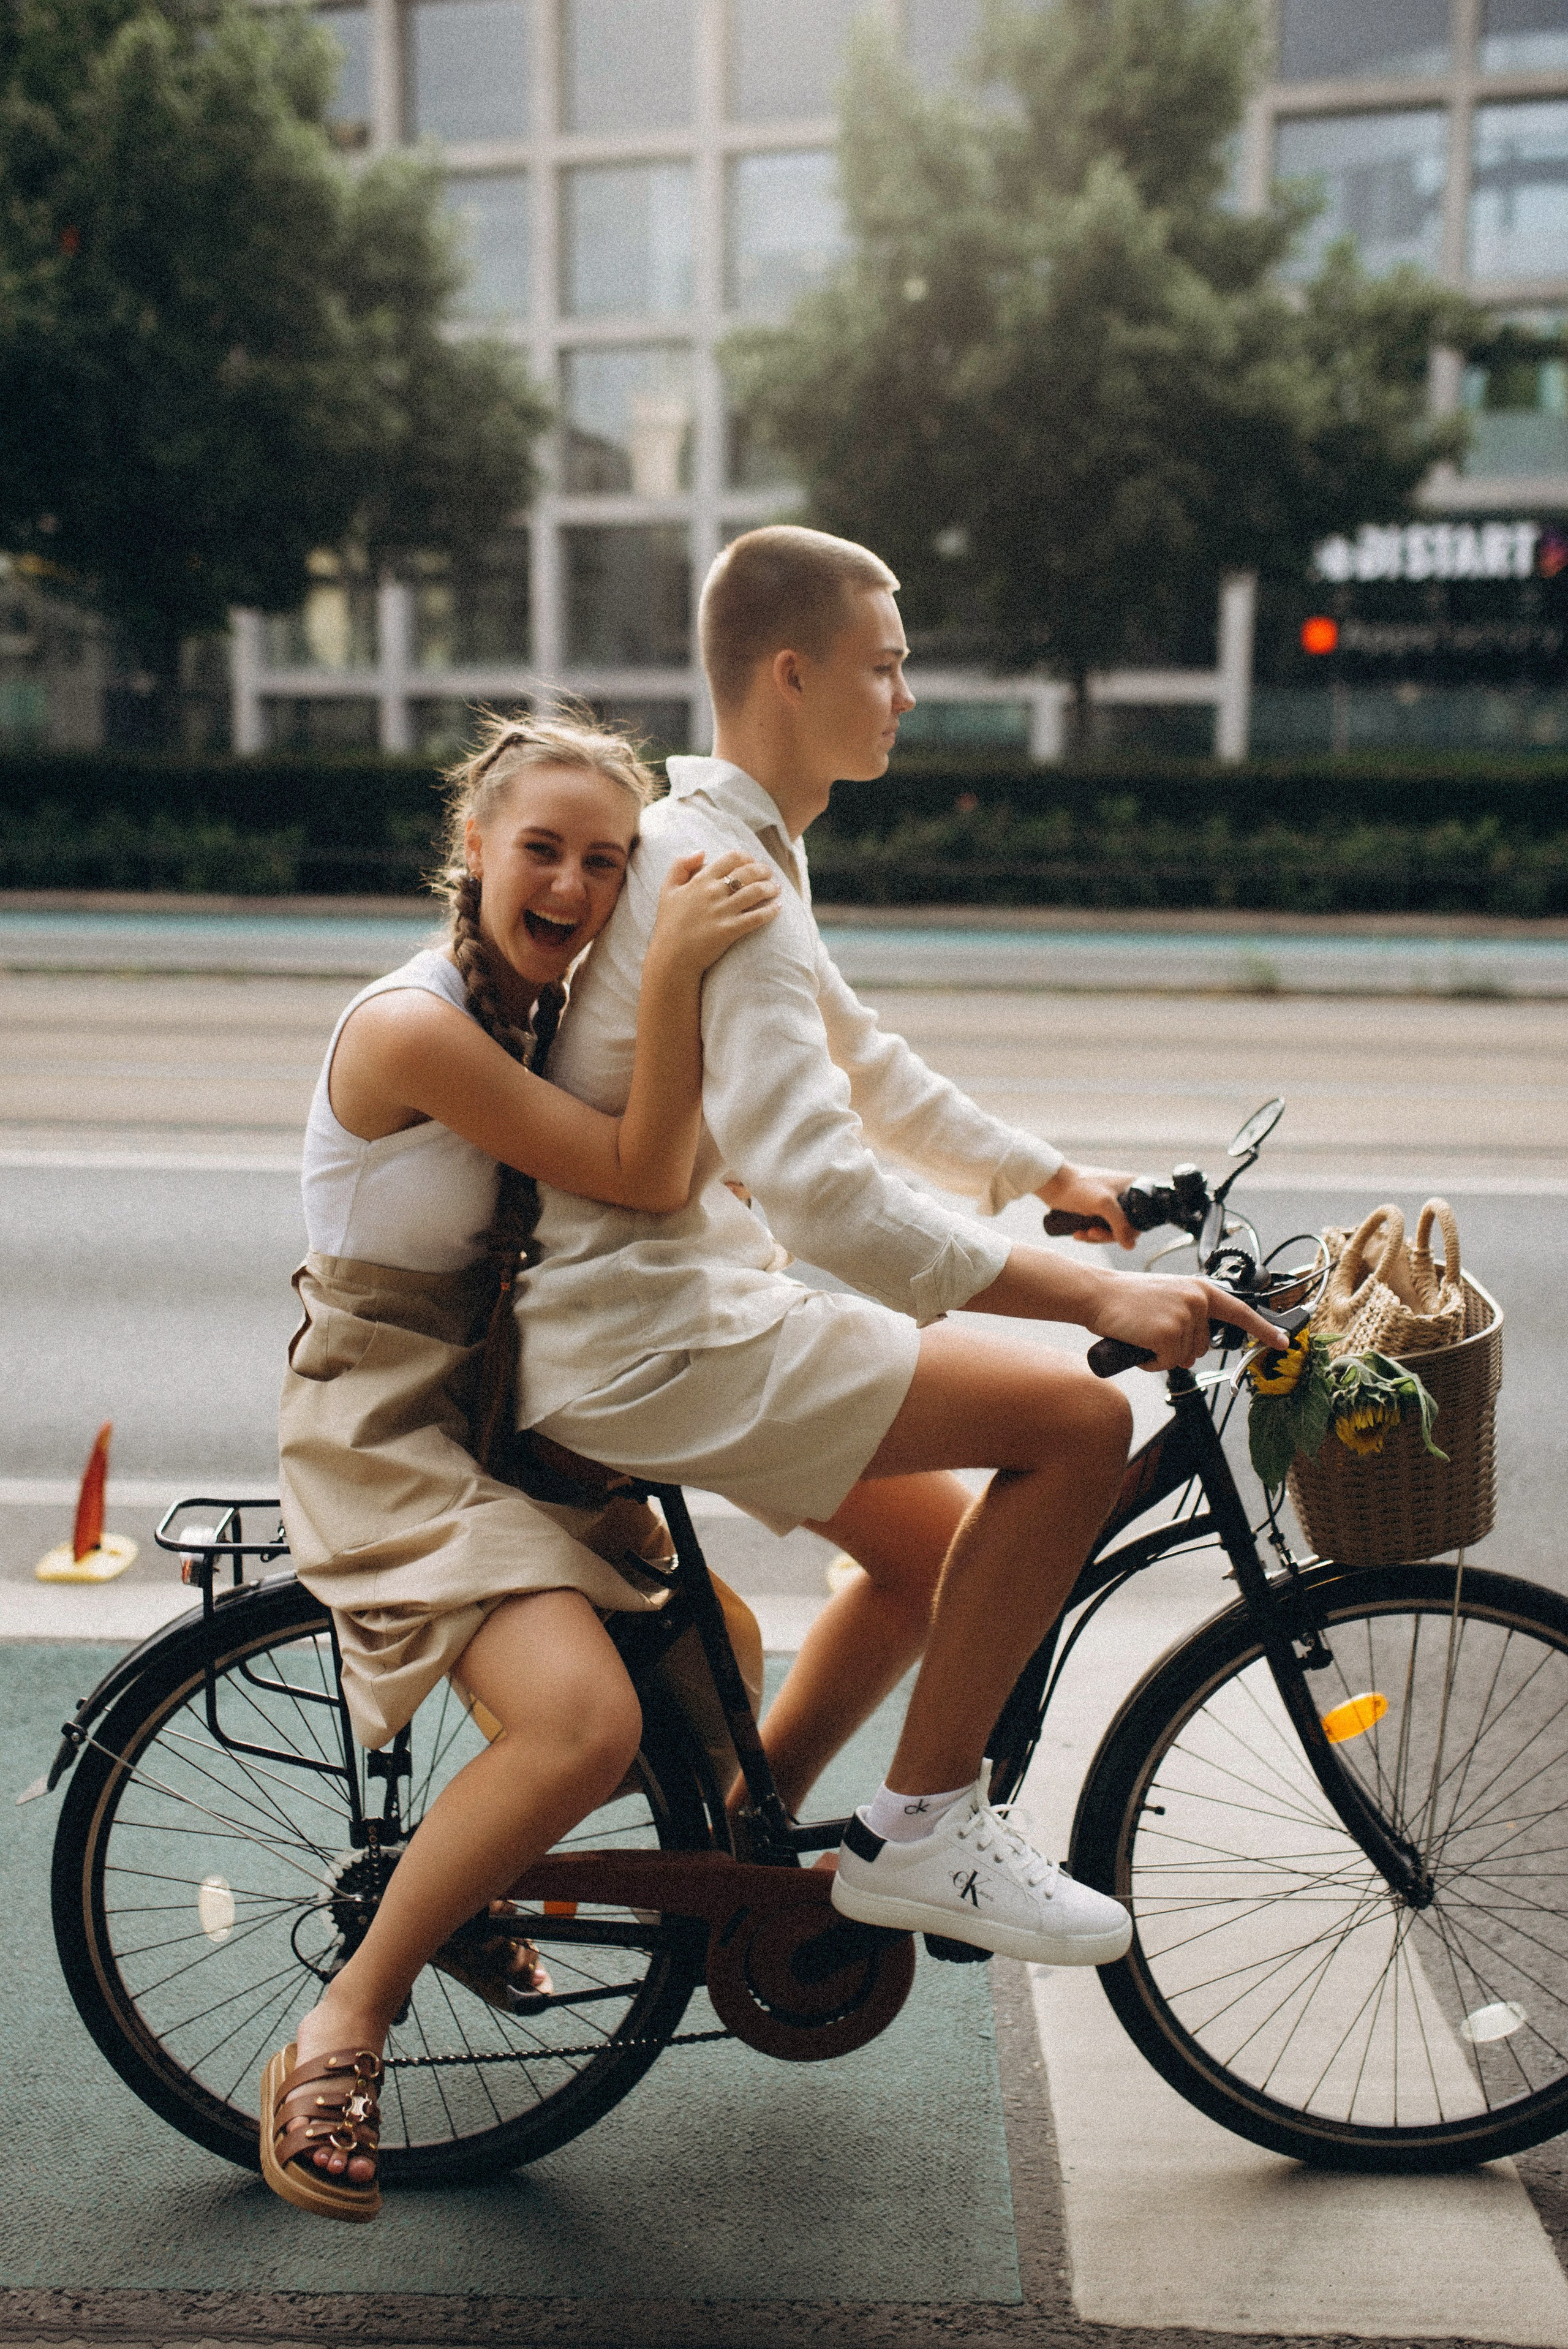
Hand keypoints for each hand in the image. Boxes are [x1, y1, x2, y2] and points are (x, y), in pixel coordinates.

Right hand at [648, 849, 780, 976]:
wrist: (671, 957)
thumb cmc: (669, 924)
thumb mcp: (667, 889)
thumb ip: (680, 865)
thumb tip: (702, 851)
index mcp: (700, 880)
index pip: (732, 858)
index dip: (747, 858)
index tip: (753, 863)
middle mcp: (713, 892)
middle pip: (748, 872)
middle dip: (764, 871)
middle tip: (770, 875)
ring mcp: (722, 912)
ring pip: (756, 891)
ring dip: (771, 888)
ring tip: (776, 889)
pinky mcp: (730, 930)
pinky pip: (757, 917)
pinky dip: (771, 910)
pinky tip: (778, 908)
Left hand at [1039, 1162, 1137, 1248]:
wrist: (1052, 1182)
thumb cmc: (1078, 1187)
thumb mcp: (1103, 1204)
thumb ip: (1120, 1223)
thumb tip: (1130, 1245)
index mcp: (1132, 1186)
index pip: (1141, 1215)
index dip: (1130, 1230)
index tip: (1114, 1235)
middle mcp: (1124, 1193)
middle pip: (1126, 1225)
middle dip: (1107, 1235)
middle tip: (1092, 1233)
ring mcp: (1110, 1201)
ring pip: (1111, 1229)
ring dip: (1096, 1236)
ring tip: (1081, 1234)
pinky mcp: (1096, 1208)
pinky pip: (1099, 1227)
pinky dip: (1090, 1234)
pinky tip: (1078, 1233)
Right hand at [1089, 1270, 1290, 1372]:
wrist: (1097, 1294)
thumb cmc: (1126, 1299)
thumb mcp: (1167, 1298)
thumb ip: (1189, 1314)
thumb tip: (1194, 1349)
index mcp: (1200, 1289)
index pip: (1240, 1312)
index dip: (1263, 1329)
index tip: (1282, 1341)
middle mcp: (1197, 1301)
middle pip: (1202, 1346)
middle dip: (1178, 1347)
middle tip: (1151, 1329)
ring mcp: (1184, 1317)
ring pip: (1184, 1357)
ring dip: (1162, 1354)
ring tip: (1142, 1332)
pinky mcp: (1168, 1334)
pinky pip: (1167, 1363)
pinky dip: (1151, 1362)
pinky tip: (1138, 1342)